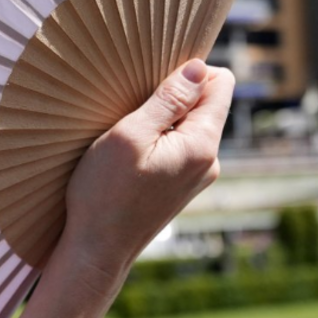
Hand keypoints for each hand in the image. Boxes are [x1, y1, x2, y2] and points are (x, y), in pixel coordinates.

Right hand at [61, 59, 234, 273]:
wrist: (97, 250)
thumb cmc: (105, 193)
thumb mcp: (130, 135)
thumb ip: (167, 100)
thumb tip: (198, 67)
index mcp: (202, 144)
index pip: (220, 84)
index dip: (189, 71)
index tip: (154, 81)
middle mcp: (209, 161)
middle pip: (205, 104)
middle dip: (174, 96)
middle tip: (133, 111)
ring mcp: (198, 176)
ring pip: (190, 126)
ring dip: (162, 120)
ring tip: (128, 136)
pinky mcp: (182, 187)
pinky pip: (180, 147)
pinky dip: (158, 140)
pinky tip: (131, 155)